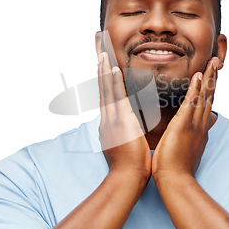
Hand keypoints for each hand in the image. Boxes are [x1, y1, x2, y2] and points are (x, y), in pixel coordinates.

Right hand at [97, 52, 151, 180]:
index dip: (104, 78)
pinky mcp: (119, 121)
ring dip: (104, 70)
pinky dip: (112, 82)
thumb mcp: (125, 144)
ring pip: (106, 89)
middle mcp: (107, 118)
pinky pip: (115, 97)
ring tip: (102, 53)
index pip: (106, 96)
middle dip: (100, 69)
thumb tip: (130, 125)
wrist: (127, 179)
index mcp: (109, 123)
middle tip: (98, 49)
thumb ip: (126, 131)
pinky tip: (112, 69)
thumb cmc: (130, 165)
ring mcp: (111, 119)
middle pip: (102, 88)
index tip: (104, 64)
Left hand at [152, 57, 219, 183]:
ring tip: (213, 62)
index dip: (210, 87)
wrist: (176, 181)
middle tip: (217, 60)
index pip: (207, 103)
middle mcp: (201, 124)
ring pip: (204, 96)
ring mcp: (194, 124)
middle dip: (214, 77)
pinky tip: (199, 75)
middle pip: (209, 96)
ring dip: (209, 78)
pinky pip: (192, 103)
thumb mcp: (192, 147)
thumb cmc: (179, 166)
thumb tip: (208, 123)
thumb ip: (199, 133)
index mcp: (200, 128)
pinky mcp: (184, 126)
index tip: (213, 73)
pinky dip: (196, 89)